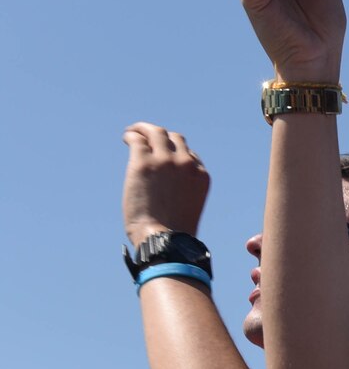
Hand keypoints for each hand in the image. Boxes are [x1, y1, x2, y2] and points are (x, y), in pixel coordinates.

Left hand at [121, 124, 209, 246]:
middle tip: (146, 138)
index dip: (174, 154)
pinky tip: (127, 138)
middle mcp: (186, 164)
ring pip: (156, 132)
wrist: (165, 239)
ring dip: (145, 130)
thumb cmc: (174, 232)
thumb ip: (183, 190)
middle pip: (174, 138)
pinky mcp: (143, 162)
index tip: (162, 156)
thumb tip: (167, 190)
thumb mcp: (189, 206)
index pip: (189, 155)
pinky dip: (132, 134)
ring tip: (133, 133)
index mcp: (201, 176)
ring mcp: (165, 161)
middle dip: (161, 136)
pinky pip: (137, 139)